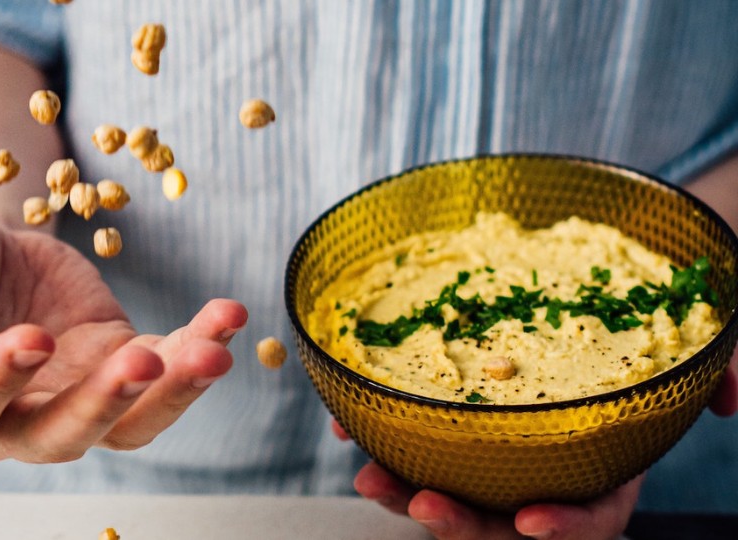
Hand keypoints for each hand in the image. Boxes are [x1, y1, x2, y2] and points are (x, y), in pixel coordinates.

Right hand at [0, 185, 247, 461]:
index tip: (32, 340)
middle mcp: (12, 415)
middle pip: (58, 433)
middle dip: (102, 403)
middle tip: (142, 361)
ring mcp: (73, 399)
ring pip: (126, 424)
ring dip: (172, 392)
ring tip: (212, 348)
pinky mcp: (118, 372)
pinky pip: (165, 380)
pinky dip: (198, 349)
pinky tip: (228, 317)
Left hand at [332, 347, 737, 538]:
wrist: (606, 310)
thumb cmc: (645, 340)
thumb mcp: (693, 355)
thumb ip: (717, 374)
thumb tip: (728, 399)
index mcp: (604, 471)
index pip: (594, 517)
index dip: (566, 527)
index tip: (530, 521)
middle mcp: (548, 474)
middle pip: (503, 521)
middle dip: (458, 522)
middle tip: (418, 501)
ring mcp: (500, 456)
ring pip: (452, 492)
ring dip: (404, 490)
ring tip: (366, 470)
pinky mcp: (460, 428)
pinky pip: (419, 446)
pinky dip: (386, 436)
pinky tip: (352, 421)